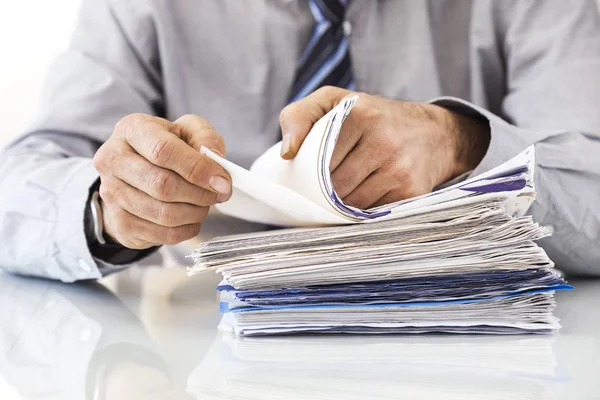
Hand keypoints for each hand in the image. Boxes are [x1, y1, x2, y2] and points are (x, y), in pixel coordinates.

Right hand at [93, 114, 231, 248]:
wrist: (135, 174)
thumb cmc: (166, 148)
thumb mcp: (187, 131)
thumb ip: (204, 137)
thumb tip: (215, 158)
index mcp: (131, 130)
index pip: (163, 151)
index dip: (197, 169)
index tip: (222, 181)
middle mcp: (113, 160)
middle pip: (163, 185)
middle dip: (200, 193)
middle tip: (219, 194)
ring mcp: (111, 194)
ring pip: (164, 214)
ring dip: (196, 212)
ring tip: (205, 204)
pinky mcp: (120, 223)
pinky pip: (163, 234)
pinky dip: (187, 229)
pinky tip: (192, 218)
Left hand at [279, 86, 489, 208]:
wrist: (434, 133)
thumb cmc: (373, 118)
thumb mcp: (333, 101)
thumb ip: (299, 115)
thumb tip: (287, 153)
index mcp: (361, 115)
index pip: (318, 160)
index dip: (310, 172)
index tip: (311, 171)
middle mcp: (384, 141)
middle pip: (334, 187)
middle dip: (324, 191)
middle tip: (324, 185)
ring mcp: (401, 169)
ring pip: (352, 204)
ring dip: (343, 203)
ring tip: (346, 188)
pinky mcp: (413, 193)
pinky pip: (372, 214)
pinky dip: (364, 210)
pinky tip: (368, 194)